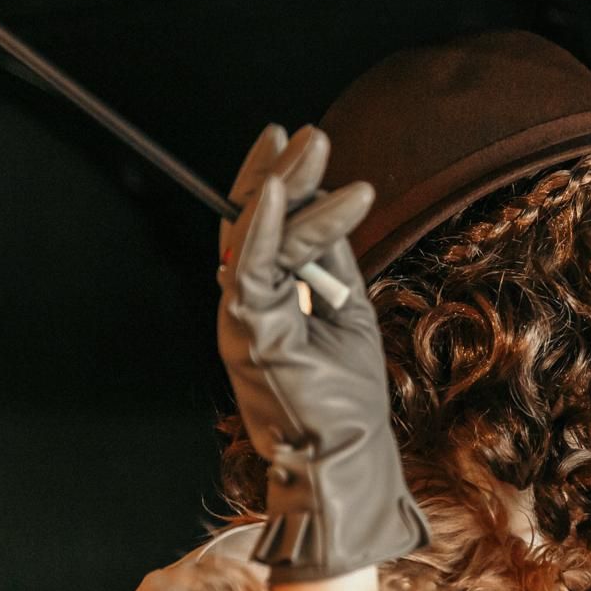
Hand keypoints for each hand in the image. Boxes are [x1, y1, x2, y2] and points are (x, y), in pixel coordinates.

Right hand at [219, 125, 428, 582]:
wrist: (341, 460)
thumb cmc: (345, 396)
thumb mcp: (348, 310)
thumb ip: (331, 262)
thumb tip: (331, 203)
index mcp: (267, 298)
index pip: (264, 226)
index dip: (278, 178)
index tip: (297, 136)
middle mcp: (246, 303)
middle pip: (253, 222)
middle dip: (282, 169)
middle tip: (308, 130)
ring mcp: (242, 319)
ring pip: (256, 238)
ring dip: (288, 187)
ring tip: (316, 147)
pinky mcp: (248, 335)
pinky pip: (250, 271)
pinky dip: (266, 229)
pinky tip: (280, 190)